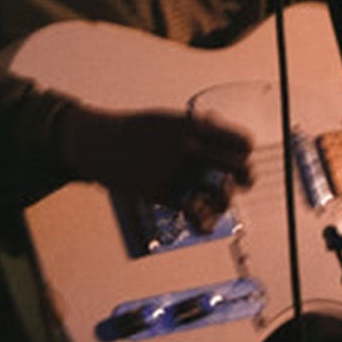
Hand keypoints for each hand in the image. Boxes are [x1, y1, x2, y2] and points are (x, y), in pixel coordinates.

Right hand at [57, 104, 253, 228]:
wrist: (98, 143)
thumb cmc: (133, 132)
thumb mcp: (167, 119)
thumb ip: (194, 126)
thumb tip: (217, 125)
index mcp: (196, 126)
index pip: (243, 142)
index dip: (244, 153)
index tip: (238, 158)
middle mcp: (192, 148)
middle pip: (241, 169)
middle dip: (244, 179)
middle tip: (237, 183)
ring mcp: (179, 172)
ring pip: (222, 196)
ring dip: (224, 202)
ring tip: (216, 201)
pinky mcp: (163, 194)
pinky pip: (196, 214)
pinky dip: (204, 222)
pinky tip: (202, 220)